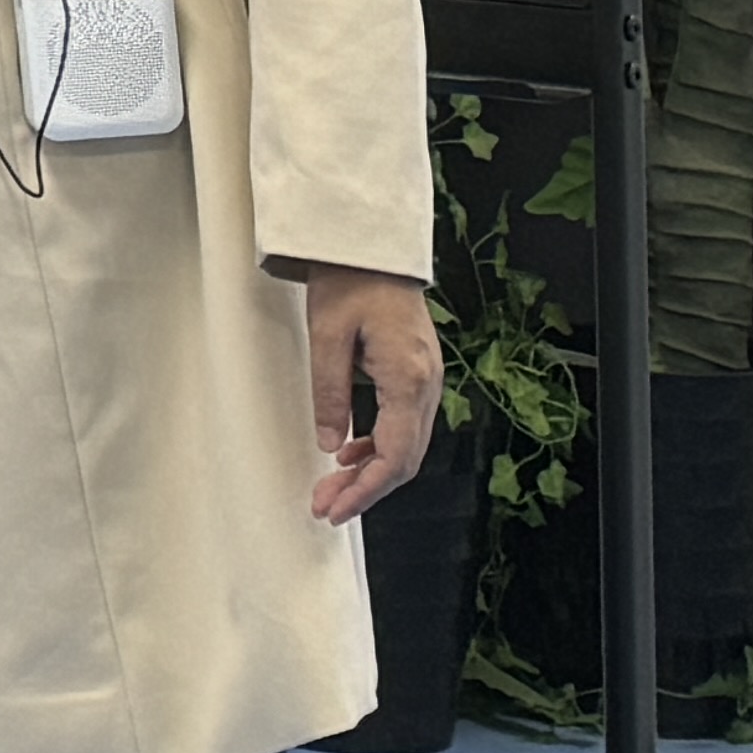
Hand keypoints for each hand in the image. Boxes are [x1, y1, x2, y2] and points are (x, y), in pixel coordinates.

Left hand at [303, 266, 440, 523]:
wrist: (371, 244)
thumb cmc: (349, 280)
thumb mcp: (327, 336)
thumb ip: (331, 394)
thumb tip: (331, 446)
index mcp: (409, 378)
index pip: (395, 456)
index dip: (365, 490)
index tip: (335, 509)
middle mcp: (428, 384)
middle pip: (404, 459)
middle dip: (365, 489)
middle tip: (325, 506)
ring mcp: (427, 379)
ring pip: (406, 445)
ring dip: (371, 471)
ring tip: (331, 486)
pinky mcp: (417, 373)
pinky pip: (405, 424)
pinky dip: (379, 445)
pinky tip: (349, 451)